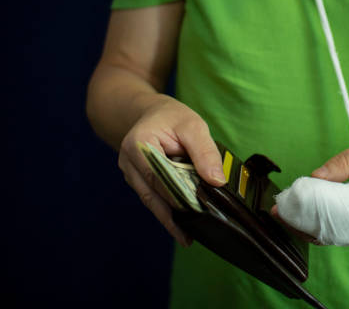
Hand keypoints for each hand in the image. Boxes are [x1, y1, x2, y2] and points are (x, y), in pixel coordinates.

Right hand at [118, 95, 225, 246]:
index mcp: (139, 145)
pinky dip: (166, 209)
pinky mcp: (137, 180)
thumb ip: (205, 152)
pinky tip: (181, 224)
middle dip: (172, 215)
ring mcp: (130, 173)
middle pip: (153, 194)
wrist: (150, 113)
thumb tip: (217, 181)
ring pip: (151, 200)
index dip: (178, 197)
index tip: (196, 214)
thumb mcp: (194, 126)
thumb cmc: (172, 117)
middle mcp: (129, 162)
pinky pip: (152, 197)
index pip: (160, 178)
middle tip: (190, 237)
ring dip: (169, 218)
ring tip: (186, 237)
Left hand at [271, 139, 348, 242]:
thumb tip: (318, 176)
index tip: (300, 188)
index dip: (320, 200)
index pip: (348, 207)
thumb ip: (346, 160)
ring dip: (299, 224)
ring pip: (326, 237)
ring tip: (280, 209)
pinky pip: (324, 238)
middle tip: (282, 201)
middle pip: (332, 228)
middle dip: (302, 214)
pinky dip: (303, 228)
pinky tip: (288, 216)